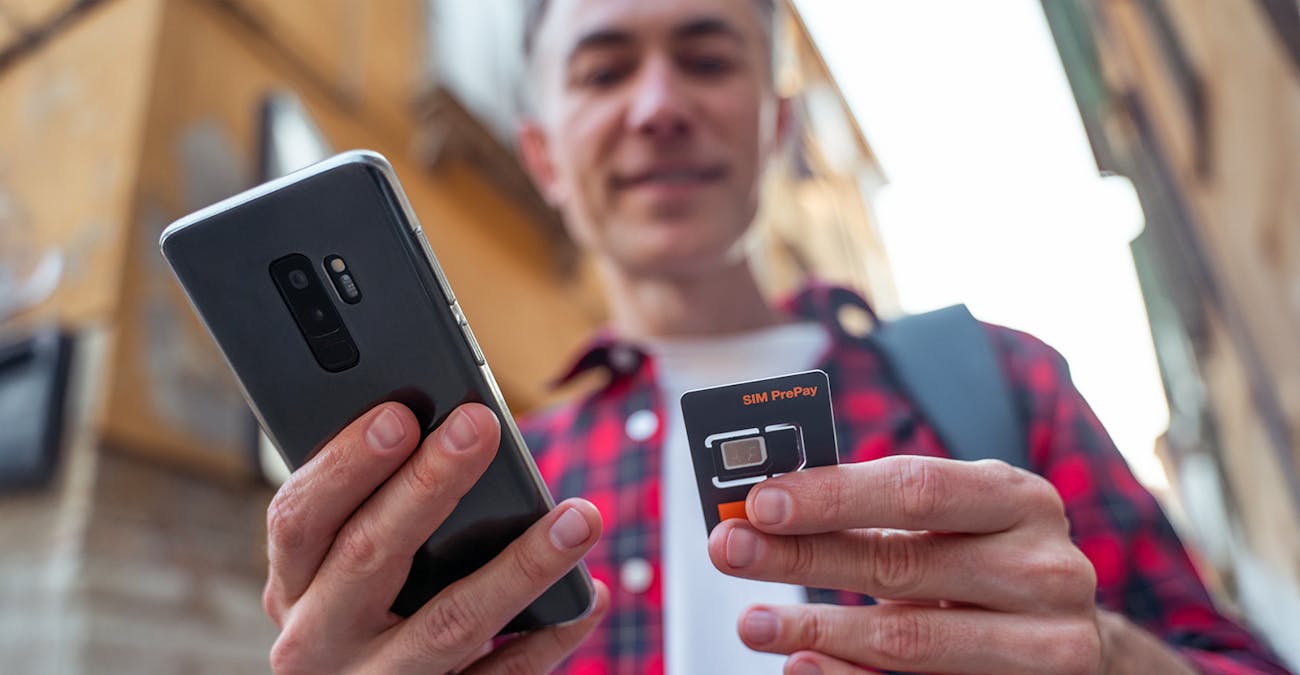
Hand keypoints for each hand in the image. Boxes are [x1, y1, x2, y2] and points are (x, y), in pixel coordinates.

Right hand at [262, 401, 607, 673]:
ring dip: (522, 564)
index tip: (399, 415)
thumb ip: (372, 509)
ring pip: (451, 621)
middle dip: (429, 484)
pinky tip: (589, 595)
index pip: (300, 517)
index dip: (346, 464)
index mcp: (292, 585)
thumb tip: (458, 429)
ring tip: (580, 517)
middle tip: (481, 426)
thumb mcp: (339, 569)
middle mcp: (319, 639)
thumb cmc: (363, 613)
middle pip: (369, 553)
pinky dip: (549, 636)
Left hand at [707, 456, 1103, 673]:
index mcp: (1021, 500)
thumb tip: (769, 505)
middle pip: (901, 563)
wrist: (1077, 641)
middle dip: (801, 556)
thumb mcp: (959, 519)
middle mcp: (1045, 569)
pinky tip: (801, 664)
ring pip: (909, 638)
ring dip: (815, 630)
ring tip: (750, 622)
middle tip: (729, 550)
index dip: (832, 495)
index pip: (916, 488)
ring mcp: (1048, 643)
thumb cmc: (992, 561)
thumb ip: (883, 509)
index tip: (758, 501)